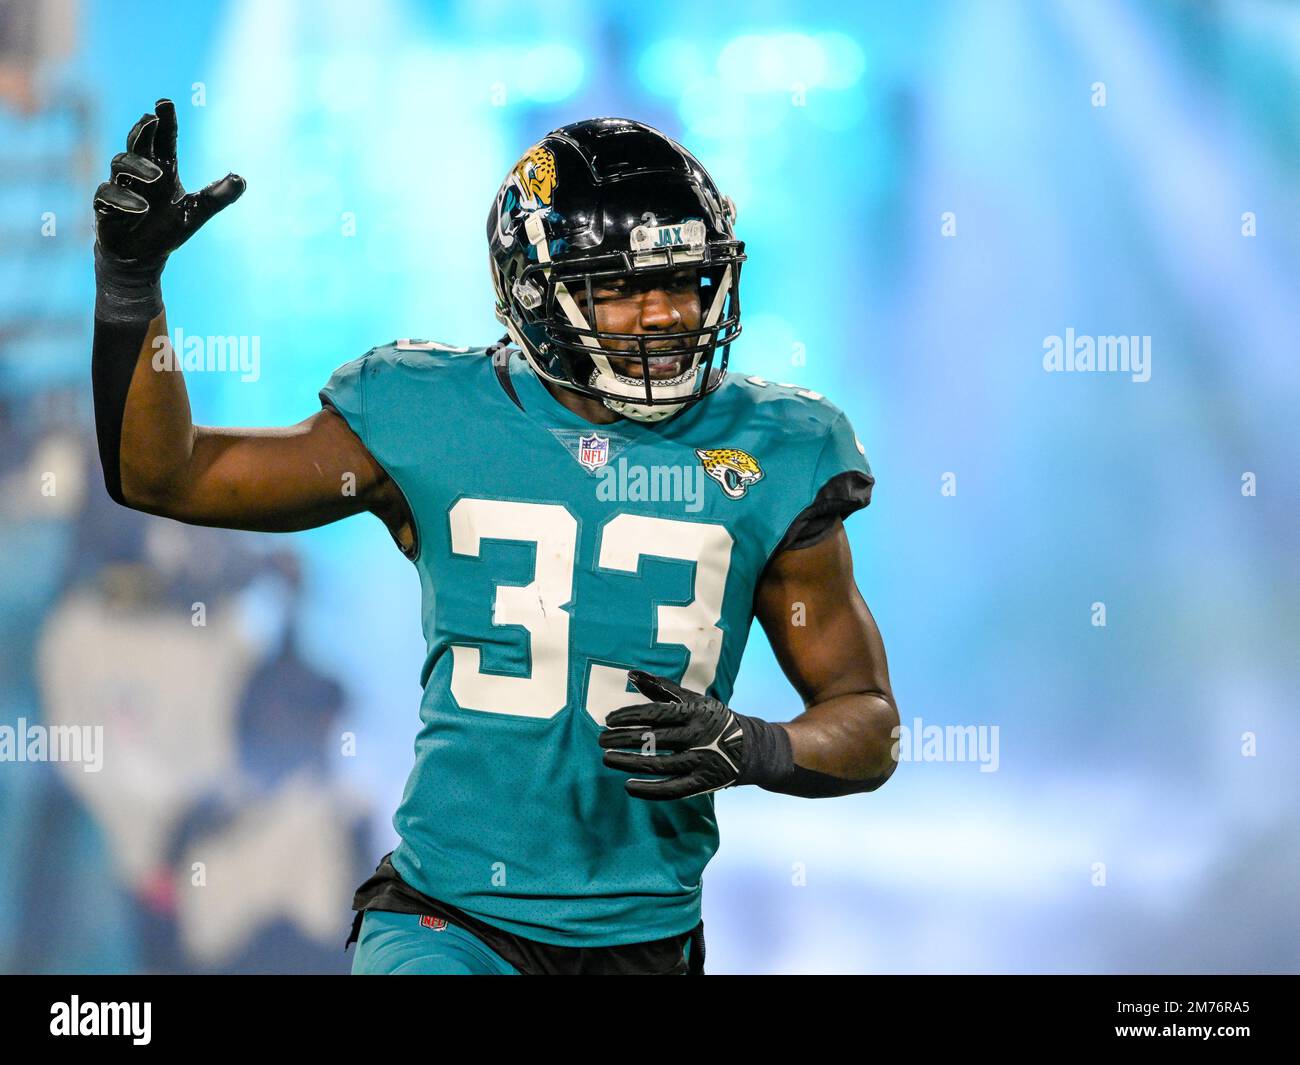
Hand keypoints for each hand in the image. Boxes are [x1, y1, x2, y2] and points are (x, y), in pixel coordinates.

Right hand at [93, 98, 244, 265]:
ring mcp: (120, 186)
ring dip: (138, 167)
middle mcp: (139, 173)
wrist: (141, 258)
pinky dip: (125, 199)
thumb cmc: (166, 229)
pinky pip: (107, 195)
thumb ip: (217, 197)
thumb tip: (241, 179)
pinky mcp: (105, 207)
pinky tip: (142, 207)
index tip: (165, 102)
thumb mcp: (196, 213)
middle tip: (152, 118)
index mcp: (161, 168)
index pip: (163, 139)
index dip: (164, 121)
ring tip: (158, 176)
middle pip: (137, 142)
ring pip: (120, 164)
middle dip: (144, 129)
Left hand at [599, 670, 746, 800]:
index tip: (608, 720)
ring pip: (659, 764)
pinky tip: (629, 786)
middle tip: (601, 740)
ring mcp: (701, 761)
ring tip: (607, 758)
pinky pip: (672, 790)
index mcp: (693, 712)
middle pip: (653, 739)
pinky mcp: (703, 783)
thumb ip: (661, 688)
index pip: (654, 714)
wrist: (751, 748)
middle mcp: (697, 736)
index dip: (629, 717)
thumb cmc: (712, 719)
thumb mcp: (693, 699)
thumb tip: (630, 674)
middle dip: (622, 739)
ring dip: (629, 763)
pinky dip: (649, 790)